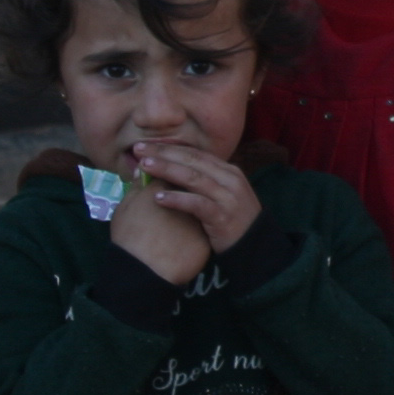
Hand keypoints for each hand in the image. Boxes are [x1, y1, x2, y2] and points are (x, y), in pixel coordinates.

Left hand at [113, 138, 261, 272]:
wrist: (254, 248)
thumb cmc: (232, 222)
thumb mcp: (222, 196)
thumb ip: (203, 182)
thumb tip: (171, 170)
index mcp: (229, 171)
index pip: (196, 154)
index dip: (170, 148)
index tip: (146, 145)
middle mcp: (230, 179)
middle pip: (192, 160)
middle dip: (163, 153)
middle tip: (138, 149)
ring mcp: (228, 197)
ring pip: (193, 177)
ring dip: (166, 170)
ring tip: (144, 167)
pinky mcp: (223, 216)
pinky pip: (196, 204)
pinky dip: (176, 199)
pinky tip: (158, 198)